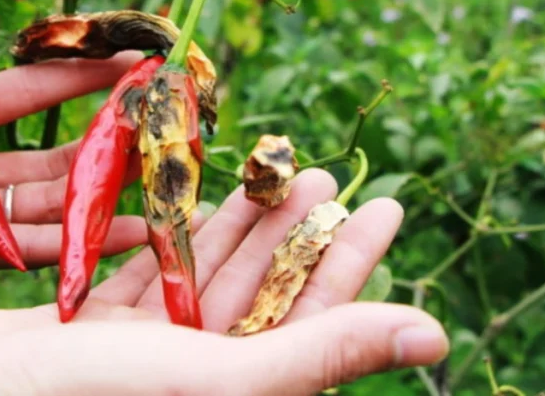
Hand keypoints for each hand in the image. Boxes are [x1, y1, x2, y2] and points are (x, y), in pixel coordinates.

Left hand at [0, 0, 146, 269]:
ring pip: (48, 206)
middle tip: (159, 124)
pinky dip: (77, 245)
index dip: (84, 78)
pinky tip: (131, 233)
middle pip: (52, 154)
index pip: (36, 93)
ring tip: (160, 186)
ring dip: (103, 198)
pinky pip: (25, 248)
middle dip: (105, 140)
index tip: (133, 62)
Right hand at [0, 170, 448, 395]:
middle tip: (330, 175)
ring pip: (217, 272)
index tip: (386, 206)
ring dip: (250, 223)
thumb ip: (324, 353)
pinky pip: (159, 269)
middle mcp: (207, 372)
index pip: (322, 319)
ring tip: (283, 171)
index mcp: (246, 389)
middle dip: (302, 231)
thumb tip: (435, 336)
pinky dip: (183, 232)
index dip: (356, 262)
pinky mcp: (109, 324)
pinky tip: (204, 194)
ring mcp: (156, 348)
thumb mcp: (227, 379)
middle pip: (272, 289)